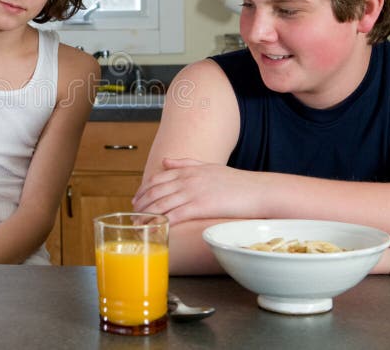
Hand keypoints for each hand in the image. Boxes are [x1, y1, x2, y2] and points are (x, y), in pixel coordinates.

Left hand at [132, 157, 265, 222]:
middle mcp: (187, 179)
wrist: (258, 190)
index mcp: (188, 170)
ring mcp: (193, 192)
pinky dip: (162, 222)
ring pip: (162, 204)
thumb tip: (165, 161)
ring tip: (138, 225)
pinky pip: (175, 215)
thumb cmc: (236, 182)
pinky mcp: (200, 206)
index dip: (143, 191)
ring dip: (147, 216)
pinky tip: (154, 229)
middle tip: (132, 215)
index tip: (136, 200)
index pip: (157, 179)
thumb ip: (185, 163)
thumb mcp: (208, 167)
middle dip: (141, 204)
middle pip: (155, 192)